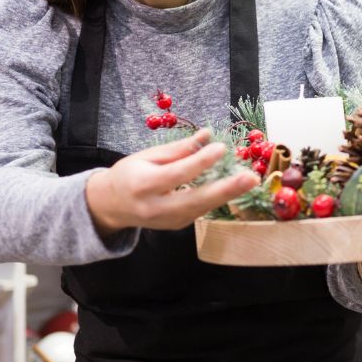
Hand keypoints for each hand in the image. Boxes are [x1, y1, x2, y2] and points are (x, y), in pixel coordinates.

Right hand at [86, 128, 257, 234]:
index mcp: (144, 185)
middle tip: (250, 178)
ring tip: (249, 180)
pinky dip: (217, 198)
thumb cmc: (129, 174)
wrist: (111, 205)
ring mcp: (169, 221)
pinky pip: (201, 210)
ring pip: (203, 208)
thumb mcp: (146, 156)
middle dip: (226, 189)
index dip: (201, 162)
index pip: (178, 174)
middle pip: (196, 200)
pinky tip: (233, 186)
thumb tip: (207, 135)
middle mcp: (157, 208)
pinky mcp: (178, 226)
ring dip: (228, 194)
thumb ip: (178, 149)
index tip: (222, 147)